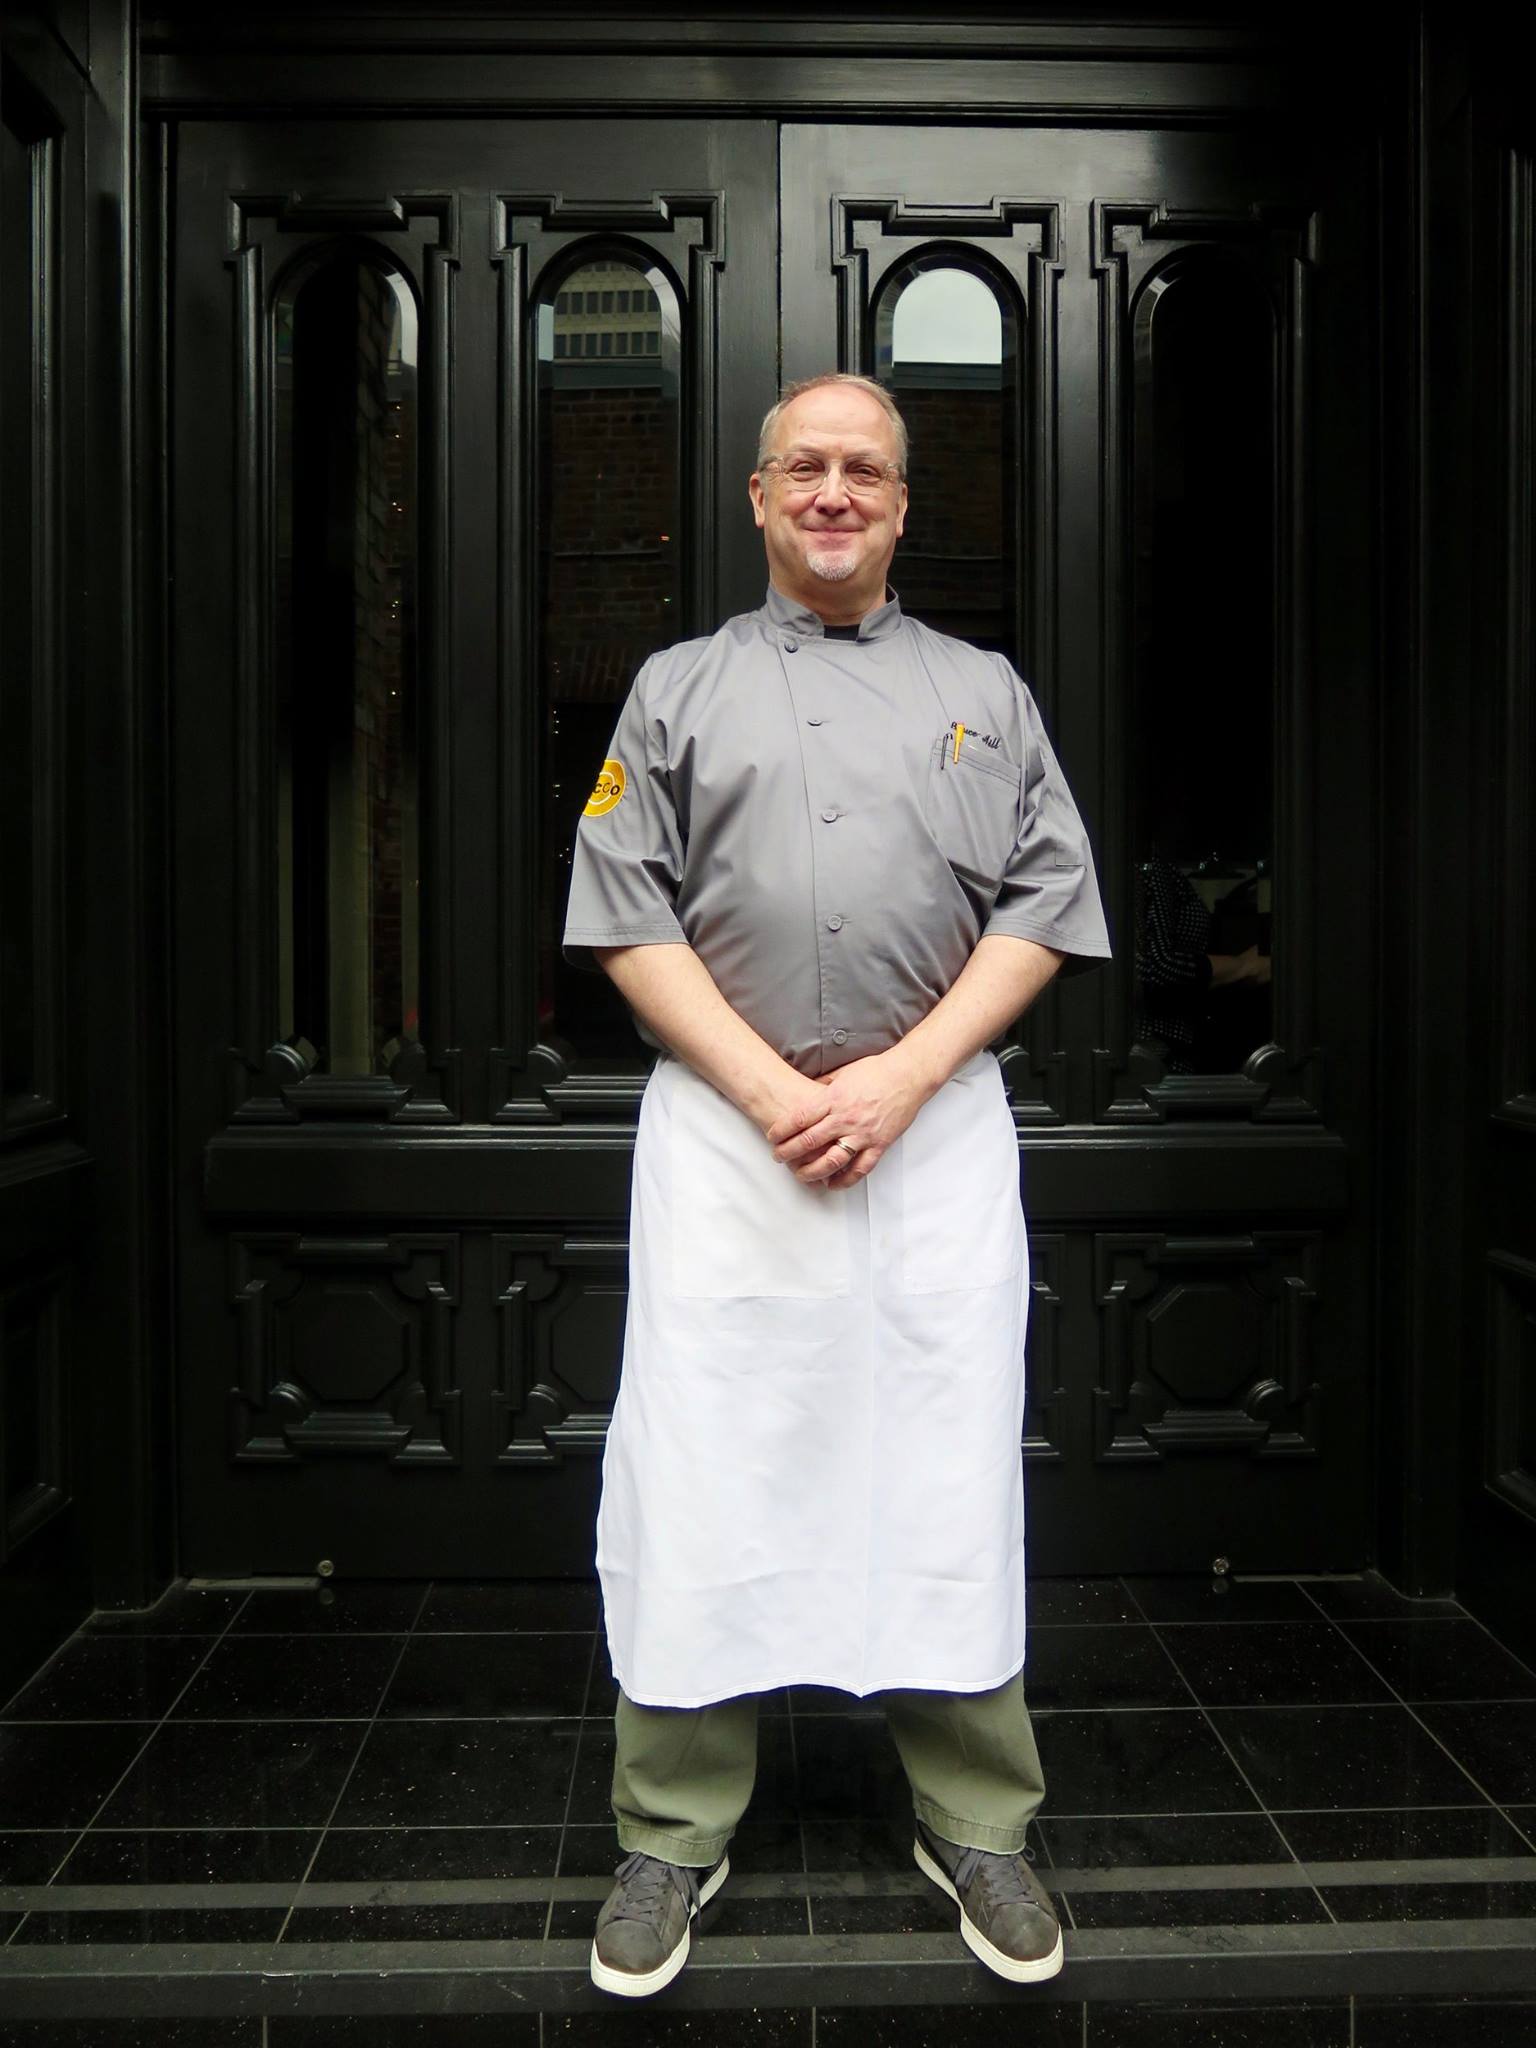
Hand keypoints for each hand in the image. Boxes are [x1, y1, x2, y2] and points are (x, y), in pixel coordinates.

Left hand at [765, 1049, 930, 1189]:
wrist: (908, 1076)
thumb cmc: (877, 1071)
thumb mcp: (843, 1073)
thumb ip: (823, 1086)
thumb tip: (807, 1091)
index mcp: (834, 1099)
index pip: (799, 1118)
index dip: (781, 1130)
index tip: (772, 1136)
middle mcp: (846, 1118)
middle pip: (809, 1141)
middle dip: (788, 1151)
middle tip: (777, 1156)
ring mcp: (863, 1134)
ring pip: (832, 1161)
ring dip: (811, 1171)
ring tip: (800, 1174)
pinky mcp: (879, 1144)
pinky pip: (860, 1169)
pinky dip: (845, 1180)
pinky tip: (833, 1184)